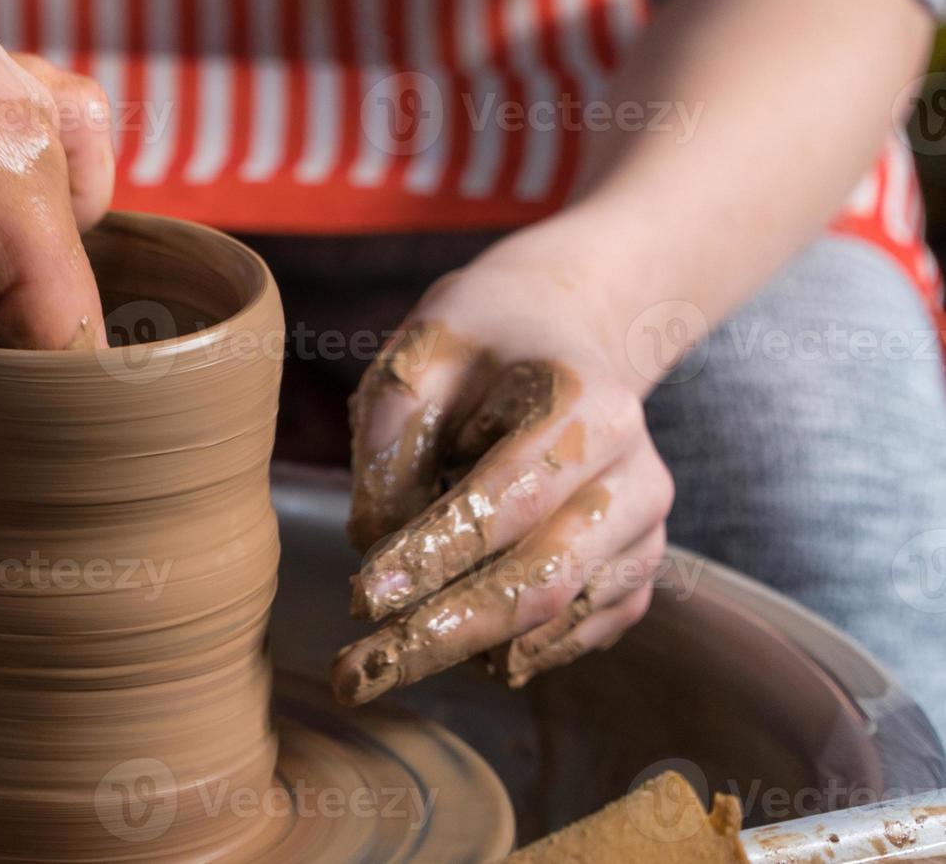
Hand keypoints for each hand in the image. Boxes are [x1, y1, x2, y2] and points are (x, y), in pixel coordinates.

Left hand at [331, 261, 672, 704]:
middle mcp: (637, 471)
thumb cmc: (477, 344)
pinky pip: (583, 630)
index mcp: (587, 404)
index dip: (432, 556)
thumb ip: (393, 441)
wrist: (559, 330)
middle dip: (442, 632)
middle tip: (356, 673)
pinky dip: (518, 650)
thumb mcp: (419, 357)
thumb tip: (372, 543)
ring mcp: (646, 524)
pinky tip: (457, 652)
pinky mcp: (640, 564)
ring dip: (466, 649)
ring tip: (381, 663)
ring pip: (559, 614)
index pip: (505, 501)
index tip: (360, 599)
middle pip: (539, 578)